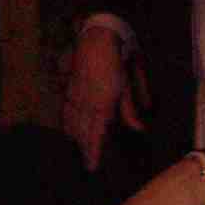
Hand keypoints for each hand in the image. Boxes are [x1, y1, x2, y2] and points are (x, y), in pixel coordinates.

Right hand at [63, 27, 147, 170]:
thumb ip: (129, 110)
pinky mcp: (69, 87)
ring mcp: (74, 95)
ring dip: (75, 138)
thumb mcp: (127, 85)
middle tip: (86, 165)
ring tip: (77, 150)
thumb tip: (139, 130)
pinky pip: (65, 110)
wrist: (97, 36)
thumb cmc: (116, 59)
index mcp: (101, 104)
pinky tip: (67, 128)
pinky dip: (66, 122)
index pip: (95, 135)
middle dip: (83, 149)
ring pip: (71, 123)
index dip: (93, 152)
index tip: (91, 167)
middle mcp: (85, 103)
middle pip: (81, 132)